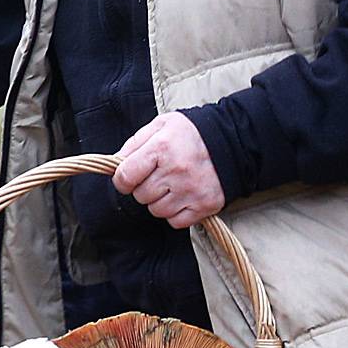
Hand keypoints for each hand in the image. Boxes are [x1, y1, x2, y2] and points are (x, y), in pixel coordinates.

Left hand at [111, 112, 224, 229]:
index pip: (125, 176)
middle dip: (143, 187)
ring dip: (158, 201)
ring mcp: (191, 191)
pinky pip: (175, 222)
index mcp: (162, 148)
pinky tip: (181, 197)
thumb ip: (134, 143)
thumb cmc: (190, 133)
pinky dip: (174, 213)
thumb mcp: (160, 126)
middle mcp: (176, 171)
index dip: (122, 179)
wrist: (232, 142)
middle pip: (140, 195)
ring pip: (156, 211)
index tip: (127, 178)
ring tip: (171, 184)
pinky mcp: (204, 206)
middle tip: (157, 176)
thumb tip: (115, 164)